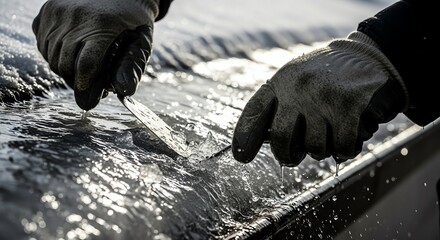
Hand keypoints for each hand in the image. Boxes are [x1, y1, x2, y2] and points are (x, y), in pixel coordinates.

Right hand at [32, 0, 158, 109]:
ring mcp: (58, 12)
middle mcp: (76, 17)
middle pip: (64, 64)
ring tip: (82, 69)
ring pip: (51, 56)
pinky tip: (71, 52)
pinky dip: (53, 53)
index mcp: (102, 25)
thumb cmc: (133, 22)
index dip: (85, 86)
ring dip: (64, 69)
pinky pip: (42, 43)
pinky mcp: (47, 10)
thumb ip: (132, 67)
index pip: (85, 64)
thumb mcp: (140, 42)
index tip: (88, 99)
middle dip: (76, 81)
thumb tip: (124, 91)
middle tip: (90, 85)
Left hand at [232, 31, 408, 165]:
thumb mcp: (296, 79)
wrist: (368, 55)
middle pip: (282, 139)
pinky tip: (346, 138)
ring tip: (327, 134)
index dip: (245, 137)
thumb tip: (264, 142)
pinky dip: (344, 150)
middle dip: (287, 155)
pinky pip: (341, 148)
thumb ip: (280, 105)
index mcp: (281, 81)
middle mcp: (298, 88)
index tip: (241, 156)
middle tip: (292, 157)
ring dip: (321, 149)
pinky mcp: (349, 107)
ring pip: (314, 147)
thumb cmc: (326, 76)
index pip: (255, 112)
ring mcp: (323, 98)